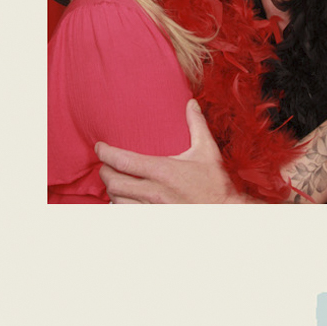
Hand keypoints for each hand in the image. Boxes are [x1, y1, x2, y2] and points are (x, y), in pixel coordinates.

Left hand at [95, 100, 250, 203]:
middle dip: (104, 172)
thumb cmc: (216, 184)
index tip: (99, 147)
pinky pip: (127, 216)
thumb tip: (191, 103)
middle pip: (113, 182)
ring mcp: (152, 210)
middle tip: (105, 165)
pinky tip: (123, 201)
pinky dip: (120, 208)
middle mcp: (154, 192)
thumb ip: (197, 125)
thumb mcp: (207, 151)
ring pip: (117, 201)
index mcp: (163, 170)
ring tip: (114, 182)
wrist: (226, 214)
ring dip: (112, 191)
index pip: (123, 161)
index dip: (105, 153)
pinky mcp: (154, 222)